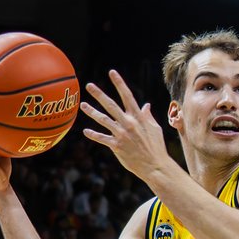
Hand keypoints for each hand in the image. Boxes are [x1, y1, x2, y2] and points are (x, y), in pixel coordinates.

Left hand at [81, 69, 173, 184]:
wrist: (155, 166)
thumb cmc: (156, 147)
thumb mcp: (155, 128)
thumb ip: (147, 116)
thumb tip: (146, 105)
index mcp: (138, 117)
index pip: (127, 96)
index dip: (119, 83)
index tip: (112, 72)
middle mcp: (129, 123)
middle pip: (111, 105)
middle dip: (99, 94)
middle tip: (89, 85)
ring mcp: (122, 134)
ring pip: (104, 120)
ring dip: (92, 112)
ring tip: (82, 105)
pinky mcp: (117, 146)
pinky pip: (102, 138)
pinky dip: (94, 135)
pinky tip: (85, 131)